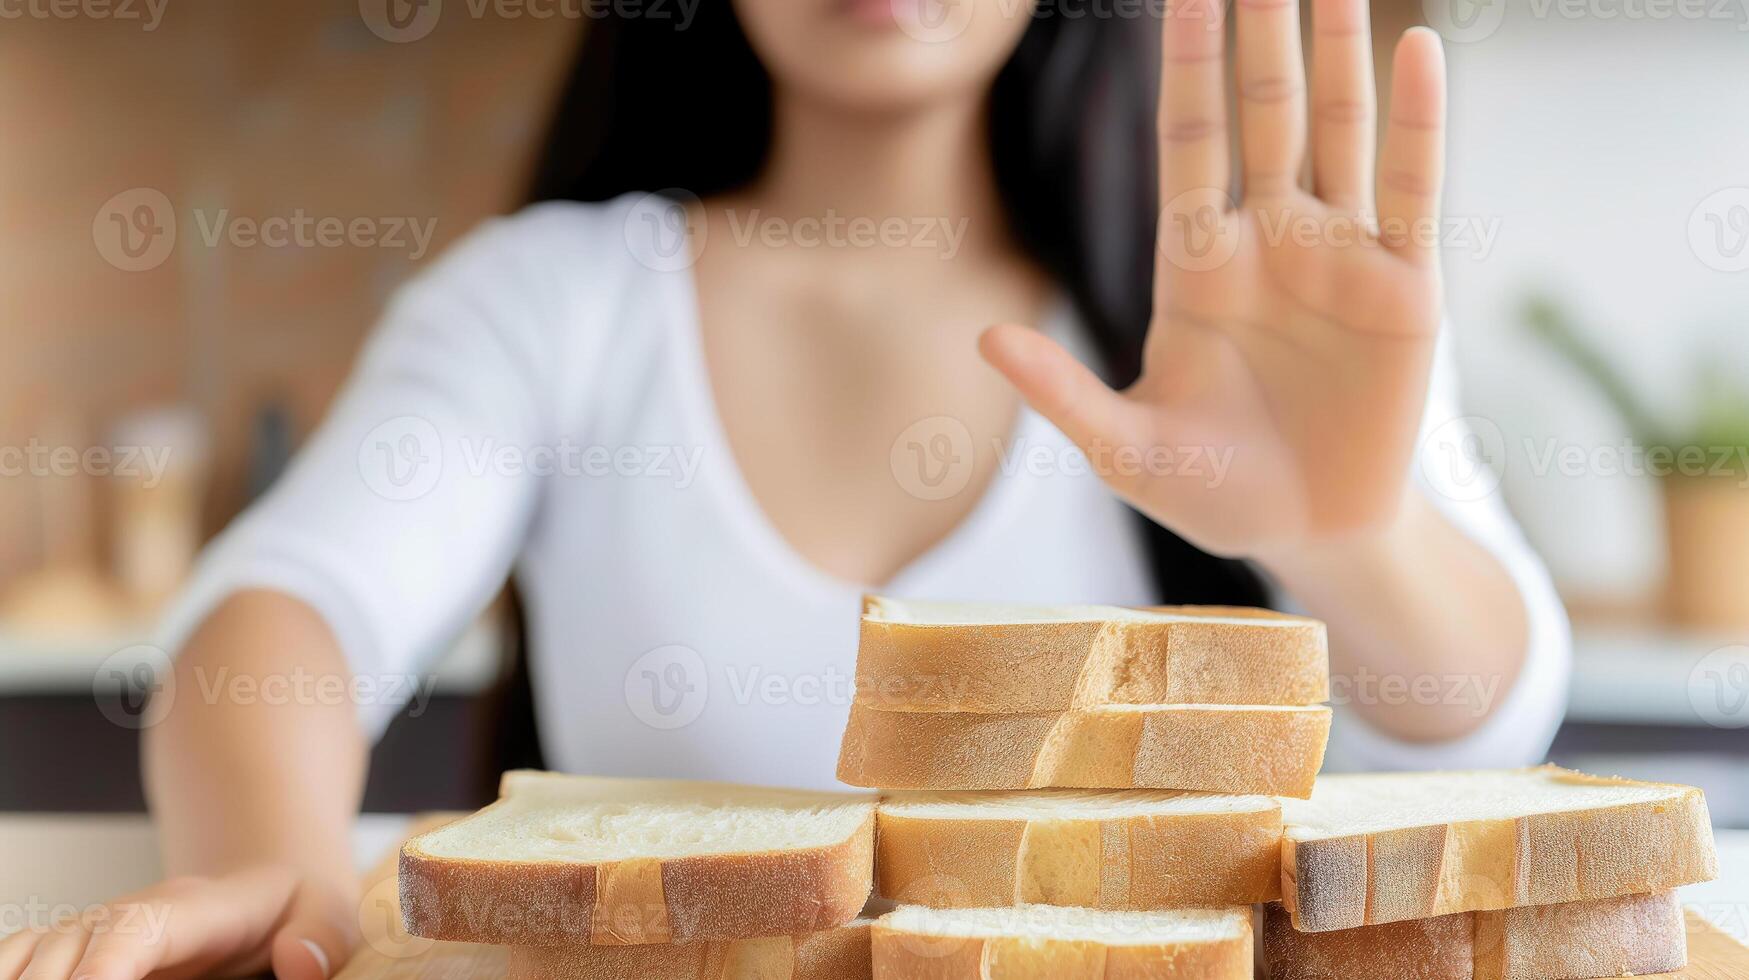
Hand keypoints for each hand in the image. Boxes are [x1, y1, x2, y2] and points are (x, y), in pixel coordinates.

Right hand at [1, 866, 353, 979]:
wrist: (268, 880)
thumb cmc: (296, 905)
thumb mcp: (330, 911)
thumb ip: (321, 935)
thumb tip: (300, 964)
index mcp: (191, 908)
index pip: (132, 933)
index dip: (103, 970)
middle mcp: (127, 915)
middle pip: (63, 953)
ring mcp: (93, 932)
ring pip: (29, 958)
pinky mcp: (75, 952)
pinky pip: (20, 960)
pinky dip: (12, 974)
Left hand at [982, 0, 1445, 558]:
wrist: (1309, 536)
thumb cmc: (1212, 491)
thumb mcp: (1126, 450)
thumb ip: (1062, 393)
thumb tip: (985, 337)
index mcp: (1196, 264)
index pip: (1186, 142)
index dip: (1182, 67)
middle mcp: (1267, 240)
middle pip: (1260, 114)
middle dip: (1257, 35)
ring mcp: (1337, 254)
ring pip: (1336, 129)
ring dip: (1334, 50)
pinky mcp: (1403, 286)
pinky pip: (1410, 188)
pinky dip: (1417, 120)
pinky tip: (1418, 47)